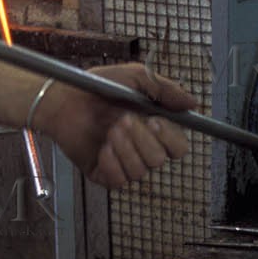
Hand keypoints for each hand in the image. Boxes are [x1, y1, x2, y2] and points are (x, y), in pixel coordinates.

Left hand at [37, 62, 195, 187]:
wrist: (64, 99)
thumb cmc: (98, 87)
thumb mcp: (135, 78)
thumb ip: (166, 90)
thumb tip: (193, 103)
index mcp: (154, 129)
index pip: (178, 147)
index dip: (170, 137)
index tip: (154, 120)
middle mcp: (141, 149)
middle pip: (160, 160)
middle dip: (141, 139)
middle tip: (122, 120)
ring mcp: (123, 163)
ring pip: (140, 171)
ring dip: (124, 148)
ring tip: (109, 130)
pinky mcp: (104, 174)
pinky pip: (119, 181)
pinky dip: (112, 163)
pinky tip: (102, 148)